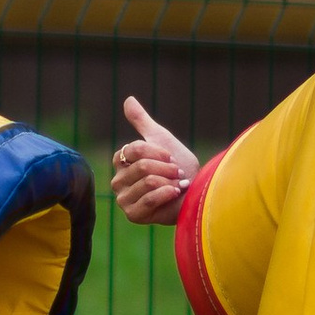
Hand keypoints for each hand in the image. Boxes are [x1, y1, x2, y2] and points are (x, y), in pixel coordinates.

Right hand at [111, 95, 199, 223]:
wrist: (196, 191)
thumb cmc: (179, 167)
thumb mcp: (161, 139)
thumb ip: (142, 121)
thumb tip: (128, 99)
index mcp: (121, 161)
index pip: (135, 149)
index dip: (158, 152)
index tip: (172, 158)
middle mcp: (118, 180)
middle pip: (142, 166)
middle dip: (166, 169)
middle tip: (177, 174)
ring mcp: (123, 199)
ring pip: (147, 181)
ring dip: (169, 182)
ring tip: (177, 186)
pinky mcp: (133, 215)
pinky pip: (149, 199)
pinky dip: (167, 194)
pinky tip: (175, 194)